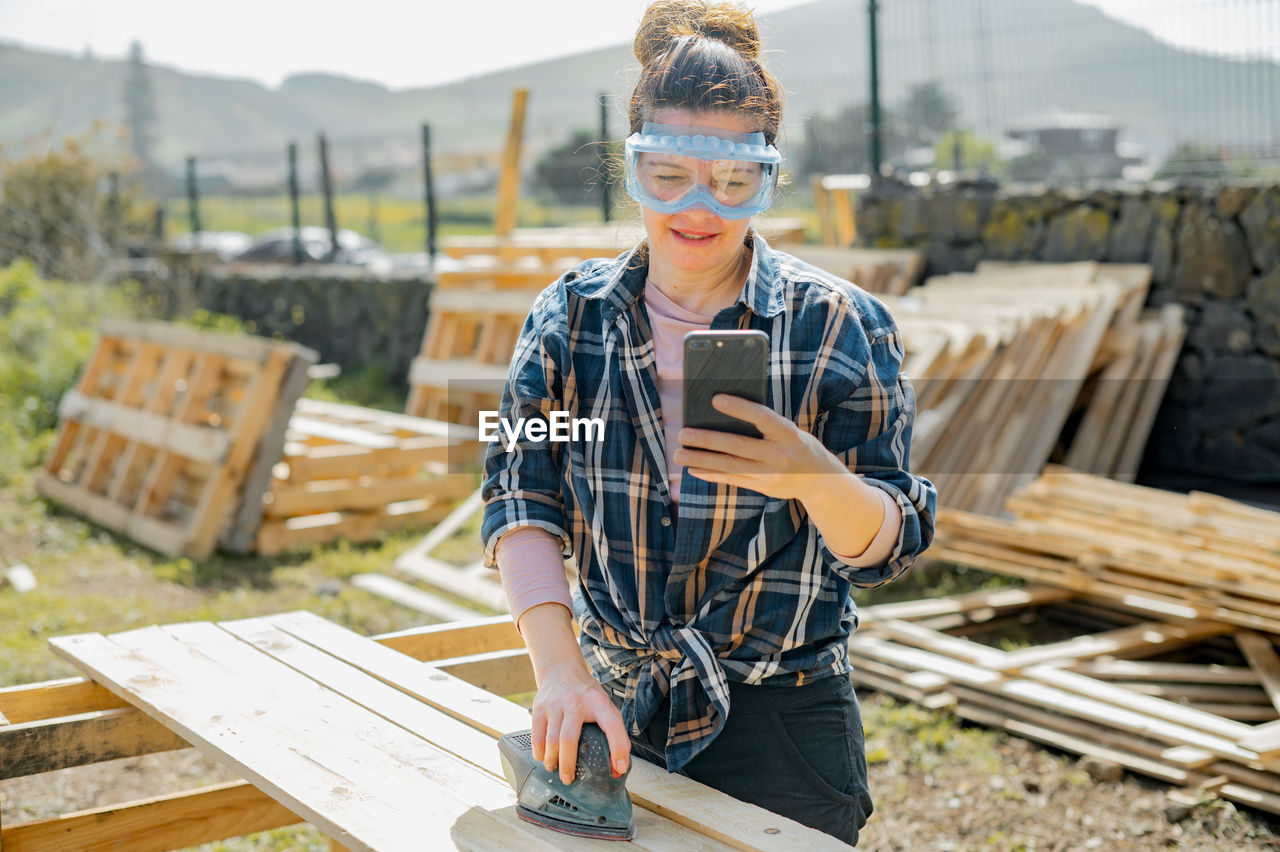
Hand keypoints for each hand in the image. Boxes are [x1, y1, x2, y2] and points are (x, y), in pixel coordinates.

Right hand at [530, 660, 630, 784]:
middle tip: (569, 779)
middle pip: (569, 739)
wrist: (561, 670)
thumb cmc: (587, 694)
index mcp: (598, 702)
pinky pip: (537, 735)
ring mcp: (555, 704)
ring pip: (551, 740)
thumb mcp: (605, 706)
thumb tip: (618, 767)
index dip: (618, 747)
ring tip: (555, 770)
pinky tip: (544, 757)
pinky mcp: (540, 706)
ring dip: (552, 761)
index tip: (618, 767)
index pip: (612, 725)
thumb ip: (615, 733)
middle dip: (568, 765)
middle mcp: (576, 702)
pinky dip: (539, 751)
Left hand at [673, 394, 844, 501]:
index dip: (740, 408)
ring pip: (731, 466)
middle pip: (738, 446)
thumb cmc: (797, 444)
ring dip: (701, 460)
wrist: (822, 479)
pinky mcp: (764, 487)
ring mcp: (772, 475)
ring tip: (679, 454)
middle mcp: (780, 455)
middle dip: (707, 440)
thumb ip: (764, 425)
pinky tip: (693, 468)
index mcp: (789, 434)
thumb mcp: (789, 431)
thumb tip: (723, 415)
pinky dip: (711, 474)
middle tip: (683, 434)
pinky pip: (733, 480)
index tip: (715, 399)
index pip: (762, 417)